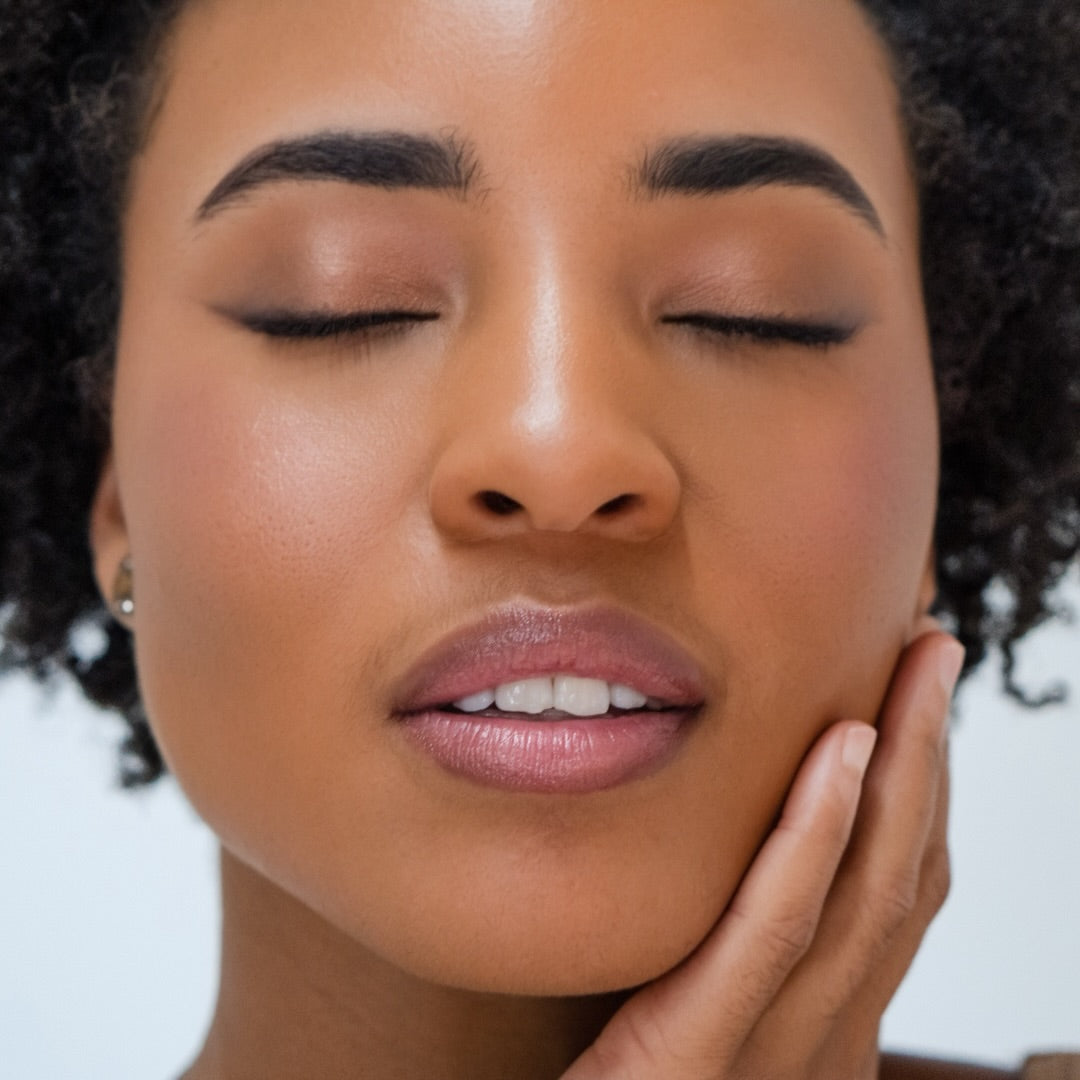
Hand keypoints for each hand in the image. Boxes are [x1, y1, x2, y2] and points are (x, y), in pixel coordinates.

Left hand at [563, 625, 964, 1079]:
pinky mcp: (700, 1053)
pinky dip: (818, 835)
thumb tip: (736, 848)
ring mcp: (773, 1055)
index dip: (923, 792)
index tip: (920, 699)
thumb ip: (724, 947)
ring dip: (903, 769)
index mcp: (818, 1029)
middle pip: (898, 878)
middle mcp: (820, 1042)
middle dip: (931, 756)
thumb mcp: (690, 1008)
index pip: (892, 895)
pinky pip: (773, 930)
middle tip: (936, 650)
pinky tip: (844, 751)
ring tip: (914, 669)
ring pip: (863, 894)